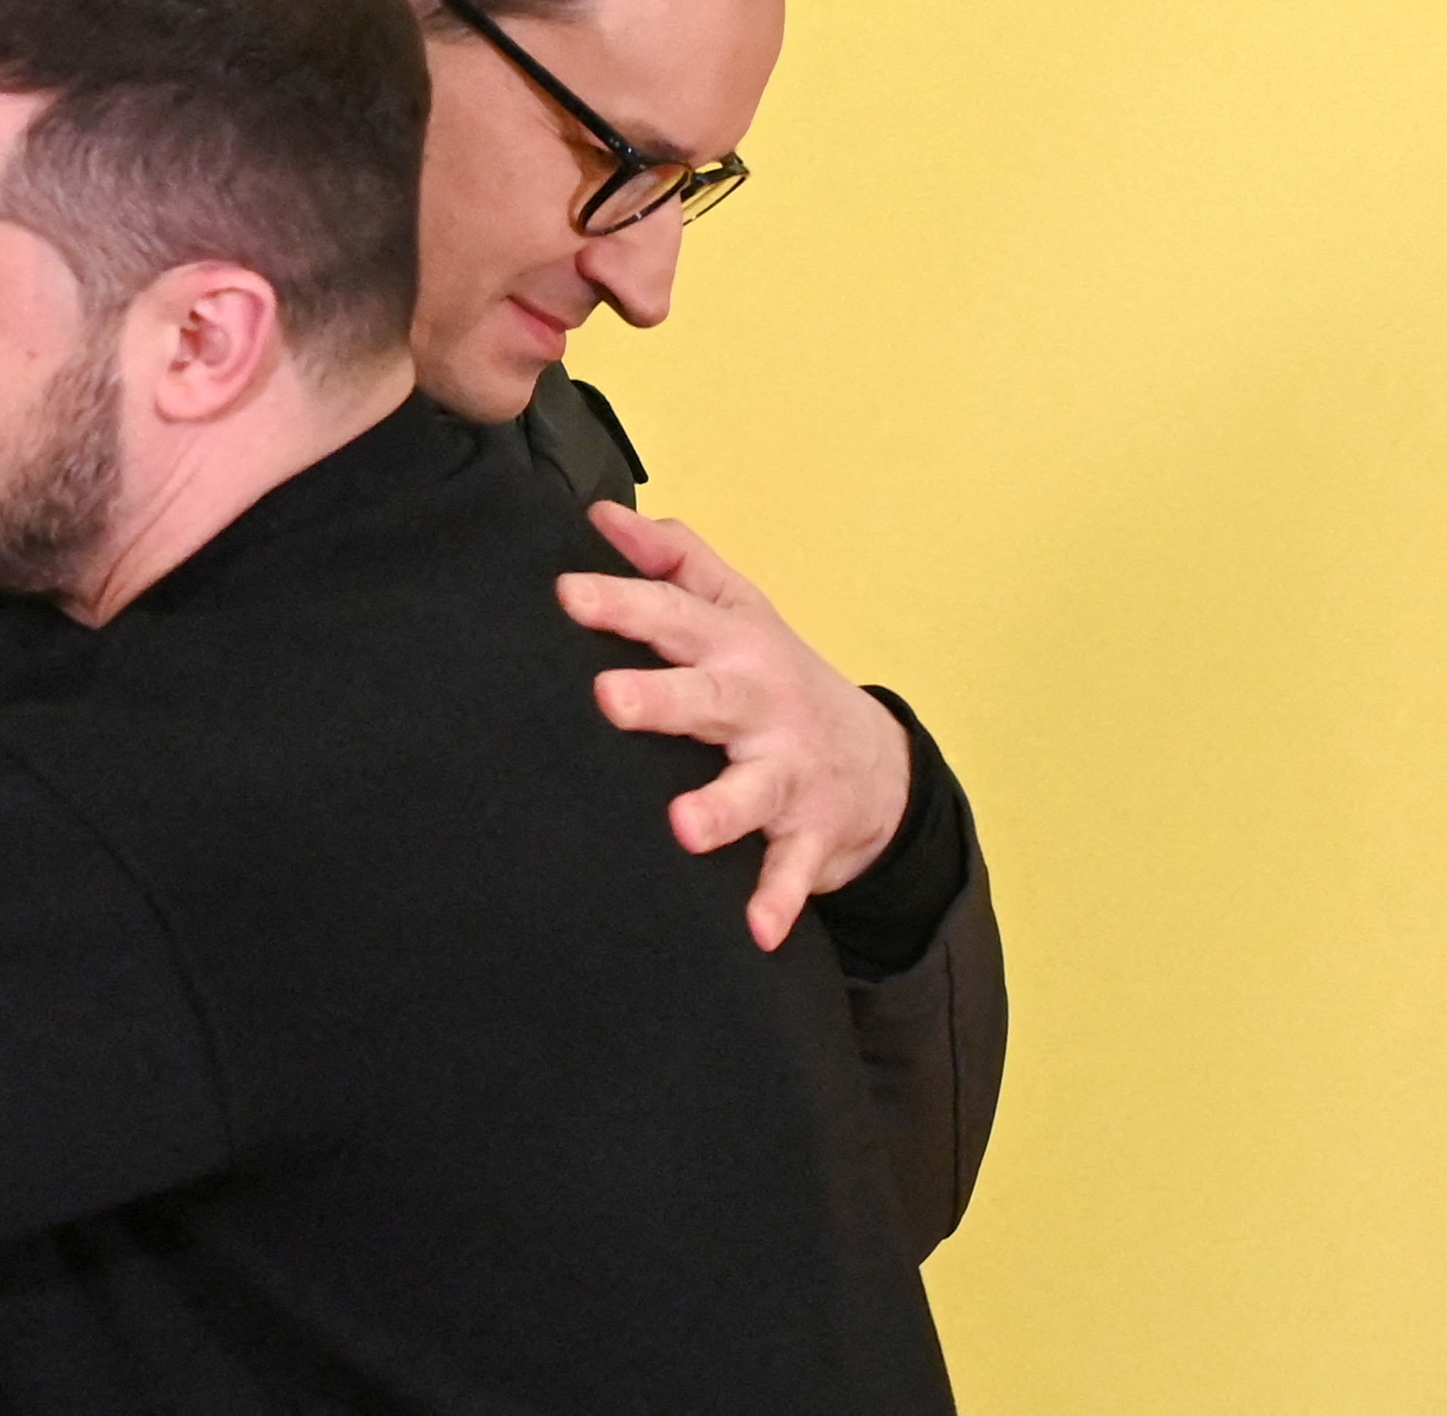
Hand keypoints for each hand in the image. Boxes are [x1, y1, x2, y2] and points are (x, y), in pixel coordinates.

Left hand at [557, 503, 909, 952]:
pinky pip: (790, 870)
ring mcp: (788, 771)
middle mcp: (760, 704)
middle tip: (607, 701)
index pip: (671, 617)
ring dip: (721, 809)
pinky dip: (776, 900)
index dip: (621, 604)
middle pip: (708, 697)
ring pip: (753, 790)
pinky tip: (754, 931)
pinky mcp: (810, 833)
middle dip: (661, 698)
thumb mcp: (736, 607)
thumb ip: (671, 560)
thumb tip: (600, 515)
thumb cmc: (775, 673)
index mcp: (734, 646)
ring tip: (683, 828)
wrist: (879, 760)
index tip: (567, 595)